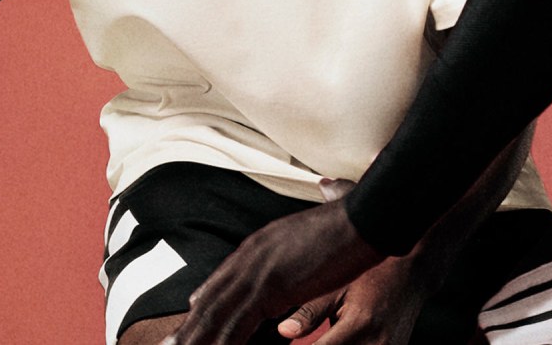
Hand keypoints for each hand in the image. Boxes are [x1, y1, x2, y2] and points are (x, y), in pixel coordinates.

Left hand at [166, 201, 384, 344]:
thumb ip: (283, 253)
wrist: (364, 218)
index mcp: (257, 248)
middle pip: (212, 299)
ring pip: (217, 312)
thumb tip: (275, 261)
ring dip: (199, 337)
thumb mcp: (303, 240)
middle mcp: (249, 258)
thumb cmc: (345, 229)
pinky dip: (226, 339)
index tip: (187, 317)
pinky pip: (239, 321)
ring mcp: (256, 271)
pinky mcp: (270, 287)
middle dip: (190, 326)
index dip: (204, 302)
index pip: (223, 280)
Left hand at [275, 256, 428, 344]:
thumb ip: (309, 314)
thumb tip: (283, 332)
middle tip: (309, 338)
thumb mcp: (335, 289)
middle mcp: (377, 344)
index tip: (291, 344)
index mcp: (359, 325)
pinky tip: (336, 339)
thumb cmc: (369, 277)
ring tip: (326, 335)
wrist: (411, 276)